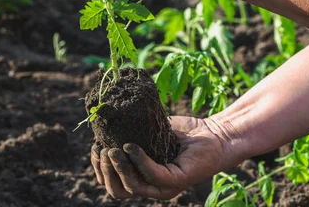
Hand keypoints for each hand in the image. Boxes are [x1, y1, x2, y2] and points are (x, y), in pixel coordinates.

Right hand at [90, 116, 234, 199]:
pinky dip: (139, 161)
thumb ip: (130, 131)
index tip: (94, 146)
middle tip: (102, 149)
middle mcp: (151, 187)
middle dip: (104, 170)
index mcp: (142, 177)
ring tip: (112, 149)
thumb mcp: (149, 131)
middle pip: (117, 191)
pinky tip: (132, 146)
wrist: (214, 133)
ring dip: (118, 168)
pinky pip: (152, 175)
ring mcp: (164, 187)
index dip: (98, 167)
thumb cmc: (184, 132)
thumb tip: (102, 118)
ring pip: (131, 187)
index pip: (111, 183)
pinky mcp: (177, 181)